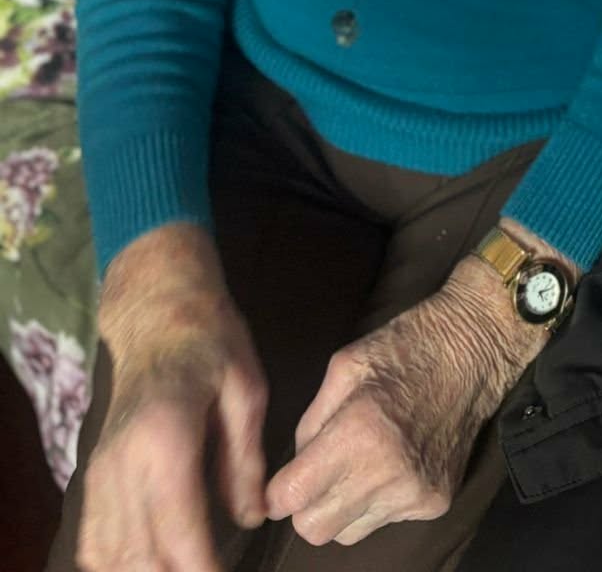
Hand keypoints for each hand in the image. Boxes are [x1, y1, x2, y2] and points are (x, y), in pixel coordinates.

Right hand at [77, 222, 267, 571]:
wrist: (156, 311)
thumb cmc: (210, 342)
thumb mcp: (246, 389)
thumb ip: (246, 459)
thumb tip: (253, 517)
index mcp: (165, 441)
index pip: (180, 534)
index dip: (205, 569)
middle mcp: (121, 466)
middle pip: (142, 556)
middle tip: (217, 570)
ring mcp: (99, 474)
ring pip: (112, 556)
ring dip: (149, 571)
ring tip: (189, 566)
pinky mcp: (92, 477)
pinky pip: (94, 541)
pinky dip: (119, 562)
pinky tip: (150, 563)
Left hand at [265, 250, 542, 547]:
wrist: (474, 350)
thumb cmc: (405, 348)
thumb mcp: (343, 368)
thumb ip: (309, 423)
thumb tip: (291, 470)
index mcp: (358, 433)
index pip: (291, 498)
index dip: (276, 492)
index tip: (282, 482)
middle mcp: (387, 473)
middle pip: (314, 529)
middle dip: (306, 506)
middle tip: (319, 474)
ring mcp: (414, 493)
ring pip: (348, 533)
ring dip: (342, 507)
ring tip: (360, 466)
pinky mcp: (435, 502)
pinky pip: (384, 521)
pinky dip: (378, 502)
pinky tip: (392, 465)